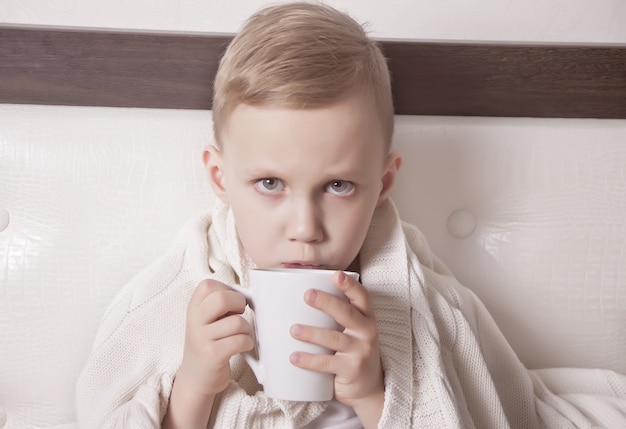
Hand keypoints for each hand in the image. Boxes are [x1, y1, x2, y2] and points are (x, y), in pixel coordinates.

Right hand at [177, 279, 254, 397]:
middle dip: (239, 303)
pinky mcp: (212, 355)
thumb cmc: (208, 345)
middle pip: (221, 298)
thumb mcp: (206, 321)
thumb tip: (249, 293)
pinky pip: (240, 341)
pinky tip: (243, 347)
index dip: (226, 290)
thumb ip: (219, 304)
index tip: (231, 303)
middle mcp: (194, 321)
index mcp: (193, 309)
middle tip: (239, 314)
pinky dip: (248, 343)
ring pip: (237, 322)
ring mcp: (201, 338)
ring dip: (246, 329)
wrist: (195, 379)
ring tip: (240, 335)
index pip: (208, 285)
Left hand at [289, 272, 383, 423]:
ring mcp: (361, 352)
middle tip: (307, 295)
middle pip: (347, 313)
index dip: (349, 285)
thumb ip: (333, 317)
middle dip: (327, 303)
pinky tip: (294, 357)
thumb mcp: (350, 332)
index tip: (336, 275)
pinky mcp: (351, 370)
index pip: (361, 297)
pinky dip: (309, 360)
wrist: (367, 389)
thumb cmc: (350, 352)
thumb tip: (294, 300)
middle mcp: (367, 332)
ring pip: (334, 338)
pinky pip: (327, 363)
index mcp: (366, 318)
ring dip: (312, 333)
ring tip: (293, 329)